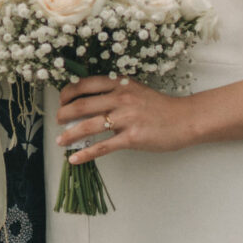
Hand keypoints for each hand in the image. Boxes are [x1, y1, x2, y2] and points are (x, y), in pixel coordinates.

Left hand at [55, 75, 195, 160]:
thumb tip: (86, 103)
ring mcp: (126, 118)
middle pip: (82, 105)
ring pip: (89, 126)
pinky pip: (103, 146)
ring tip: (59, 140)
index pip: (85, 84)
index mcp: (120, 83)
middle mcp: (121, 98)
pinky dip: (85, 153)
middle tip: (57, 121)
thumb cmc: (158, 106)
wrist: (184, 119)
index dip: (68, 93)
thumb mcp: (135, 89)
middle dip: (64, 114)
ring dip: (70, 134)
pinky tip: (74, 158)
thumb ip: (113, 92)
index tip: (61, 101)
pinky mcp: (132, 137)